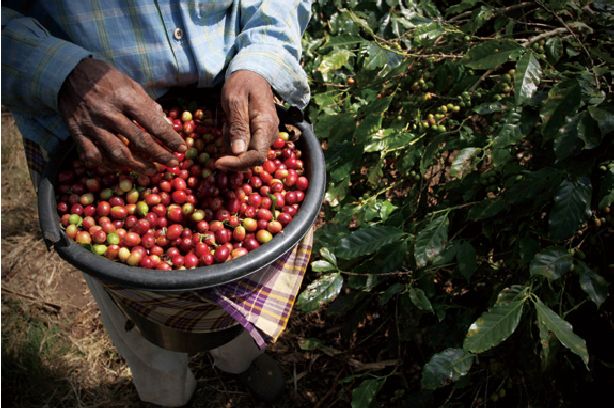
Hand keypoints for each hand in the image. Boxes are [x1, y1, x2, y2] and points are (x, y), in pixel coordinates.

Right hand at [58, 58, 185, 173]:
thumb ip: (149, 105)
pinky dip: (107, 165)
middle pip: (139, 141)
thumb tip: (167, 124)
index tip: (181, 149)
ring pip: (117, 153)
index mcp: (125, 99)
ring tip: (150, 170)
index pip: (153, 124)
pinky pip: (93, 156)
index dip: (169, 139)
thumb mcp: (132, 85)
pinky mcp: (78, 133)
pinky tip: (119, 167)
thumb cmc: (107, 79)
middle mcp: (109, 114)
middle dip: (159, 155)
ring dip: (137, 165)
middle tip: (172, 164)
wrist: (68, 72)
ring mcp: (92, 125)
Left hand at [216, 70, 278, 169]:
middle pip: (252, 158)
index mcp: (266, 125)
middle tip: (221, 132)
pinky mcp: (260, 134)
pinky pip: (246, 145)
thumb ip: (238, 126)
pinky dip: (233, 139)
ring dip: (231, 144)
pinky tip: (230, 123)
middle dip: (232, 154)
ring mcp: (266, 134)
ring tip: (227, 121)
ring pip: (246, 152)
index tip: (218, 162)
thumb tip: (238, 151)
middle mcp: (270, 133)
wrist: (253, 73)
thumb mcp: (235, 101)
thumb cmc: (242, 83)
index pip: (256, 156)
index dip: (237, 163)